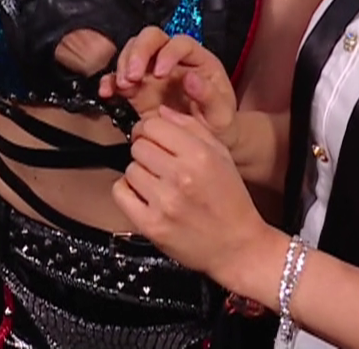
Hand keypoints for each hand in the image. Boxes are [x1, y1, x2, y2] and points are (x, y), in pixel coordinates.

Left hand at [0, 0, 133, 75]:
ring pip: (27, 2)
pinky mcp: (23, 37)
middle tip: (66, 0)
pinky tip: (57, 35)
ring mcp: (27, 13)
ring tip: (66, 20)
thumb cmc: (115, 24)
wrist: (106, 63)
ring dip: (41, 8)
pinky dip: (38, 29)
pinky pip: (25, 26)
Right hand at [99, 28, 241, 154]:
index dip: (167, 53)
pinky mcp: (138, 88)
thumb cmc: (218, 125)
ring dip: (123, 64)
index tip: (160, 74)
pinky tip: (107, 92)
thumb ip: (210, 96)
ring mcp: (152, 72)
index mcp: (198, 60)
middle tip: (132, 74)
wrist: (204, 146)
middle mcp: (173, 59)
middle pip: (152, 38)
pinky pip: (119, 77)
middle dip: (138, 52)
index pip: (180, 43)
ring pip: (133, 51)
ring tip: (123, 85)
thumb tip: (190, 78)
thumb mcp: (221, 114)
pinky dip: (110, 81)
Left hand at [112, 107, 280, 296]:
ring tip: (158, 184)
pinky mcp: (151, 225)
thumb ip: (191, 128)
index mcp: (200, 155)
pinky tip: (146, 197)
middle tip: (159, 165)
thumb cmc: (230, 200)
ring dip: (140, 174)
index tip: (154, 139)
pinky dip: (128, 193)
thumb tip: (161, 111)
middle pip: (138, 146)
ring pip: (129, 169)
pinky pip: (120, 193)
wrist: (238, 247)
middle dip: (146, 152)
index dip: (150, 130)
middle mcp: (181, 176)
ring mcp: (164, 202)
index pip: (152, 125)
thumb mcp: (221, 155)